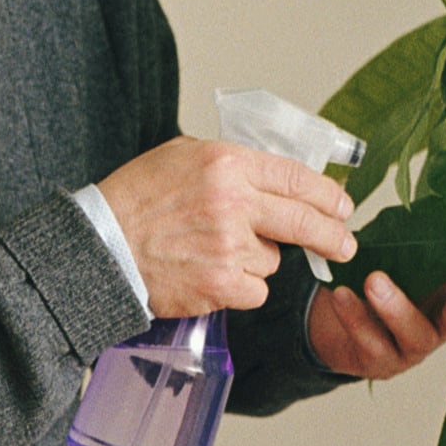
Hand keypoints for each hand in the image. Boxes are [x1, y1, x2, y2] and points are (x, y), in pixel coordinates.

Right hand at [97, 138, 356, 318]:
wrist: (100, 247)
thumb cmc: (135, 199)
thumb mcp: (183, 156)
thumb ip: (233, 164)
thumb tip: (279, 179)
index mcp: (227, 163)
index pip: (296, 177)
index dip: (327, 194)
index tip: (342, 205)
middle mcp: (234, 202)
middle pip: (304, 220)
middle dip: (333, 235)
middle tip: (345, 244)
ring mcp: (230, 246)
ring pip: (273, 259)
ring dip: (256, 259)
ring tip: (213, 252)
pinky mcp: (222, 284)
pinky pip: (256, 289)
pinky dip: (240, 286)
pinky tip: (210, 274)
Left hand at [311, 256, 445, 383]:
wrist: (335, 317)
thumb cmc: (382, 280)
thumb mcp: (408, 255)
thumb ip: (436, 236)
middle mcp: (438, 325)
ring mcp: (411, 348)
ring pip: (414, 334)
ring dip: (396, 308)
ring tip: (374, 281)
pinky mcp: (379, 361)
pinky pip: (370, 342)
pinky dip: (355, 317)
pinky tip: (342, 294)